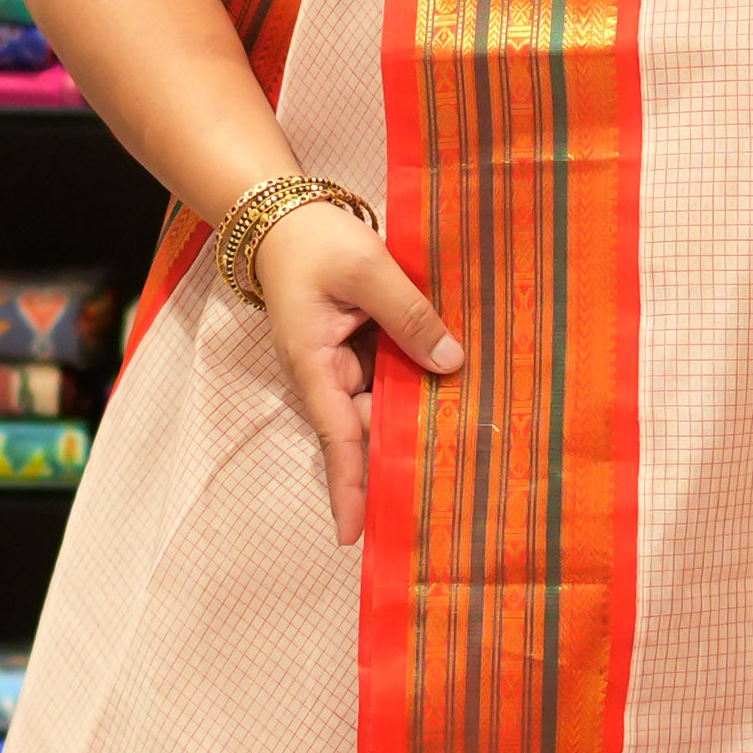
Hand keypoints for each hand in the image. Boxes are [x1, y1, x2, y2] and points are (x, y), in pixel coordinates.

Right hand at [250, 198, 461, 549]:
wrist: (283, 217)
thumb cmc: (314, 243)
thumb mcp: (366, 270)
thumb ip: (409, 314)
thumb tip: (450, 361)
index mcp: (315, 366)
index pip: (337, 439)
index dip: (349, 488)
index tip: (355, 535)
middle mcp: (328, 377)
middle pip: (369, 431)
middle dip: (402, 460)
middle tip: (451, 494)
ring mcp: (344, 367)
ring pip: (385, 408)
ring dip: (418, 423)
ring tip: (469, 451)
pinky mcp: (360, 352)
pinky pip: (391, 380)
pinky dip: (418, 389)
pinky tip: (458, 397)